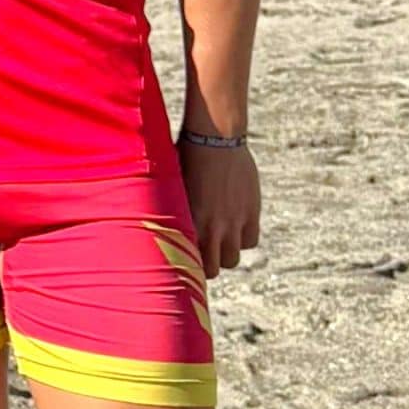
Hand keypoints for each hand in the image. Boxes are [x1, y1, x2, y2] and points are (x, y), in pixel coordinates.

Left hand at [180, 141, 260, 273]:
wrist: (214, 140)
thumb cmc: (183, 159)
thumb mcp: (170, 187)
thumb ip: (170, 211)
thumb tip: (157, 226)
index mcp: (186, 223)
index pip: (187, 262)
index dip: (184, 265)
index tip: (180, 262)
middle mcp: (210, 227)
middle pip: (212, 269)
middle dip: (205, 265)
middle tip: (200, 255)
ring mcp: (233, 221)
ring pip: (232, 259)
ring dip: (225, 253)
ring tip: (217, 241)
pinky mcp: (251, 213)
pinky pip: (250, 241)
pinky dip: (243, 238)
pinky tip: (233, 227)